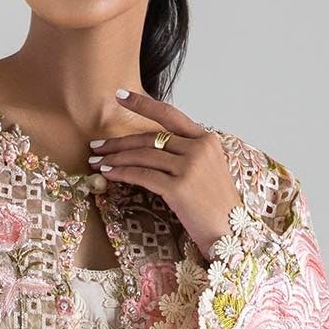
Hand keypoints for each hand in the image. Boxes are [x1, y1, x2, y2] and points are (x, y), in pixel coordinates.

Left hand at [89, 89, 242, 258]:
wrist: (231, 233)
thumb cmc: (217, 207)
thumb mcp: (209, 170)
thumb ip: (188, 153)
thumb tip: (155, 147)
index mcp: (206, 139)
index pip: (169, 114)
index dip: (142, 104)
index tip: (120, 96)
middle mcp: (199, 148)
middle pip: (150, 138)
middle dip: (119, 142)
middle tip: (97, 145)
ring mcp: (190, 167)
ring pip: (143, 156)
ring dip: (116, 158)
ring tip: (97, 162)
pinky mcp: (179, 188)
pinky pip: (143, 176)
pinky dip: (122, 173)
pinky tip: (109, 174)